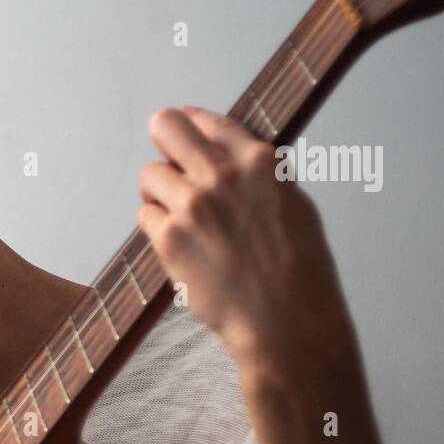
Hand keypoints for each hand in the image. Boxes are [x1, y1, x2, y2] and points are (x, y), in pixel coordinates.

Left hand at [136, 106, 355, 370]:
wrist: (285, 320)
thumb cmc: (298, 270)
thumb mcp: (293, 203)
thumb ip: (257, 175)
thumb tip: (228, 159)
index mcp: (260, 162)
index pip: (210, 122)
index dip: (192, 126)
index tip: (184, 131)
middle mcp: (223, 176)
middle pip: (166, 126)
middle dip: (163, 140)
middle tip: (169, 163)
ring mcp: (192, 205)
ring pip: (150, 175)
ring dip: (159, 192)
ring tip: (178, 216)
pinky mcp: (169, 237)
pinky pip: (145, 215)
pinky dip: (156, 227)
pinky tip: (179, 243)